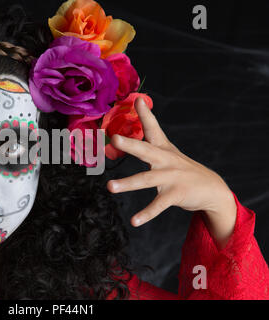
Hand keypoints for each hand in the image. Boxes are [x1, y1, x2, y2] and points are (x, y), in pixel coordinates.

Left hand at [107, 98, 236, 246]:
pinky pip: (158, 205)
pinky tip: (134, 221)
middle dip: (130, 144)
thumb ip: (149, 126)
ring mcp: (171, 177)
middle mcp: (165, 160)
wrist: (211, 188)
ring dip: (128, 184)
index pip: (152, 128)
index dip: (145, 114)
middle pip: (146, 150)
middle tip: (115, 139)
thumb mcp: (165, 146)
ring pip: (146, 180)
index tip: (136, 100)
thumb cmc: (181, 166)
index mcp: (162, 148)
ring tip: (110, 187)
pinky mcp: (176, 194)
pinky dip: (146, 214)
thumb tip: (138, 100)